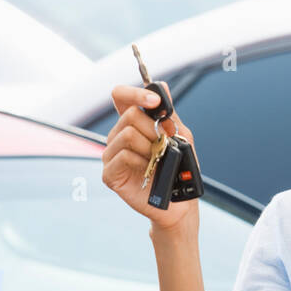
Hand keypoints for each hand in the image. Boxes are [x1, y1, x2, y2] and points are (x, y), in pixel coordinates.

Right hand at [100, 81, 198, 230]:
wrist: (179, 204)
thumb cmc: (178, 170)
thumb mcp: (180, 138)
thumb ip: (169, 115)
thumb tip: (162, 86)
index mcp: (131, 125)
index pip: (121, 96)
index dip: (135, 93)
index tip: (154, 100)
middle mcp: (117, 137)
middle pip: (128, 115)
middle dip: (152, 128)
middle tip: (163, 144)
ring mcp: (111, 155)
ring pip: (126, 134)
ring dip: (149, 146)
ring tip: (158, 160)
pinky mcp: (110, 174)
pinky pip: (123, 156)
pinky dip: (141, 161)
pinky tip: (148, 170)